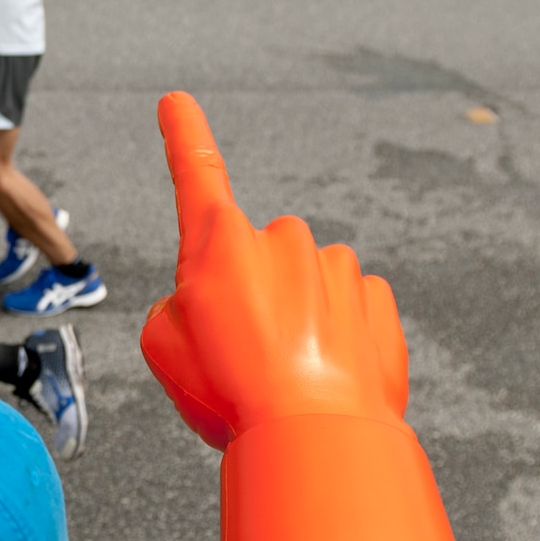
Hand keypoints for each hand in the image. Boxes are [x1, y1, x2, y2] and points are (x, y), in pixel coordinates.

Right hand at [141, 93, 407, 450]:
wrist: (315, 438)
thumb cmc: (231, 395)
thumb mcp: (165, 351)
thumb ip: (182, 311)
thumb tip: (218, 307)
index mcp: (220, 245)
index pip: (195, 173)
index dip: (183, 135)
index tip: (176, 101)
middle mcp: (281, 240)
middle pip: (254, 262)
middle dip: (248, 300)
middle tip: (240, 360)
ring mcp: (334, 268)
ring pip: (305, 286)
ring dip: (294, 323)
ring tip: (283, 379)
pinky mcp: (374, 300)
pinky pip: (347, 310)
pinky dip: (335, 340)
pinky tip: (322, 379)